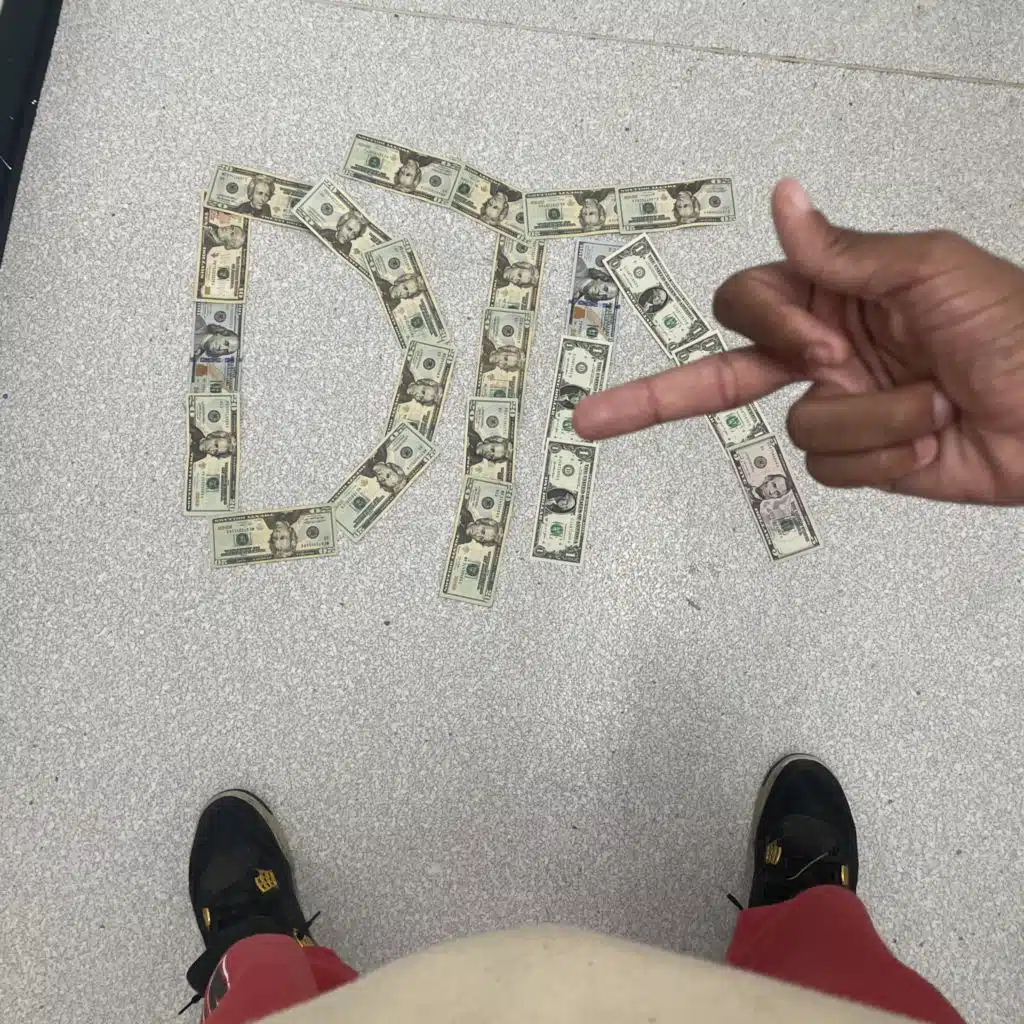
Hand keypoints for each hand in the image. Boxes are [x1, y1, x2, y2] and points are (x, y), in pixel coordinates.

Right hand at [574, 179, 1023, 504]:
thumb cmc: (1017, 330)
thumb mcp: (931, 271)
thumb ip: (844, 251)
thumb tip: (784, 196)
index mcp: (838, 294)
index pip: (749, 303)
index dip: (772, 327)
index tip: (821, 343)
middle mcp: (827, 352)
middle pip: (721, 373)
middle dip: (660, 397)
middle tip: (620, 411)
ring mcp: (841, 409)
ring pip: (800, 429)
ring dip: (875, 419)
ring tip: (936, 404)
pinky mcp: (863, 460)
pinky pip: (835, 470)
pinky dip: (887, 454)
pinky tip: (931, 439)